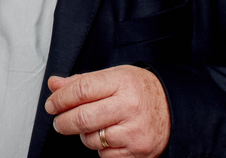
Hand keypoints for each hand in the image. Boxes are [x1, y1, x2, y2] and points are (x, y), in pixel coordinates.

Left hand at [45, 66, 170, 157]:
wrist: (173, 109)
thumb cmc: (139, 90)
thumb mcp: (114, 76)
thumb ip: (82, 81)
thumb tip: (54, 85)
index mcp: (122, 82)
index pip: (81, 90)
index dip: (60, 99)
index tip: (52, 105)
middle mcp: (129, 106)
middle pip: (83, 117)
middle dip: (63, 122)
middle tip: (58, 122)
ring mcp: (134, 131)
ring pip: (92, 139)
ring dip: (84, 135)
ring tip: (92, 126)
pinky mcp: (137, 151)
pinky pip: (104, 155)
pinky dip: (100, 148)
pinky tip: (108, 136)